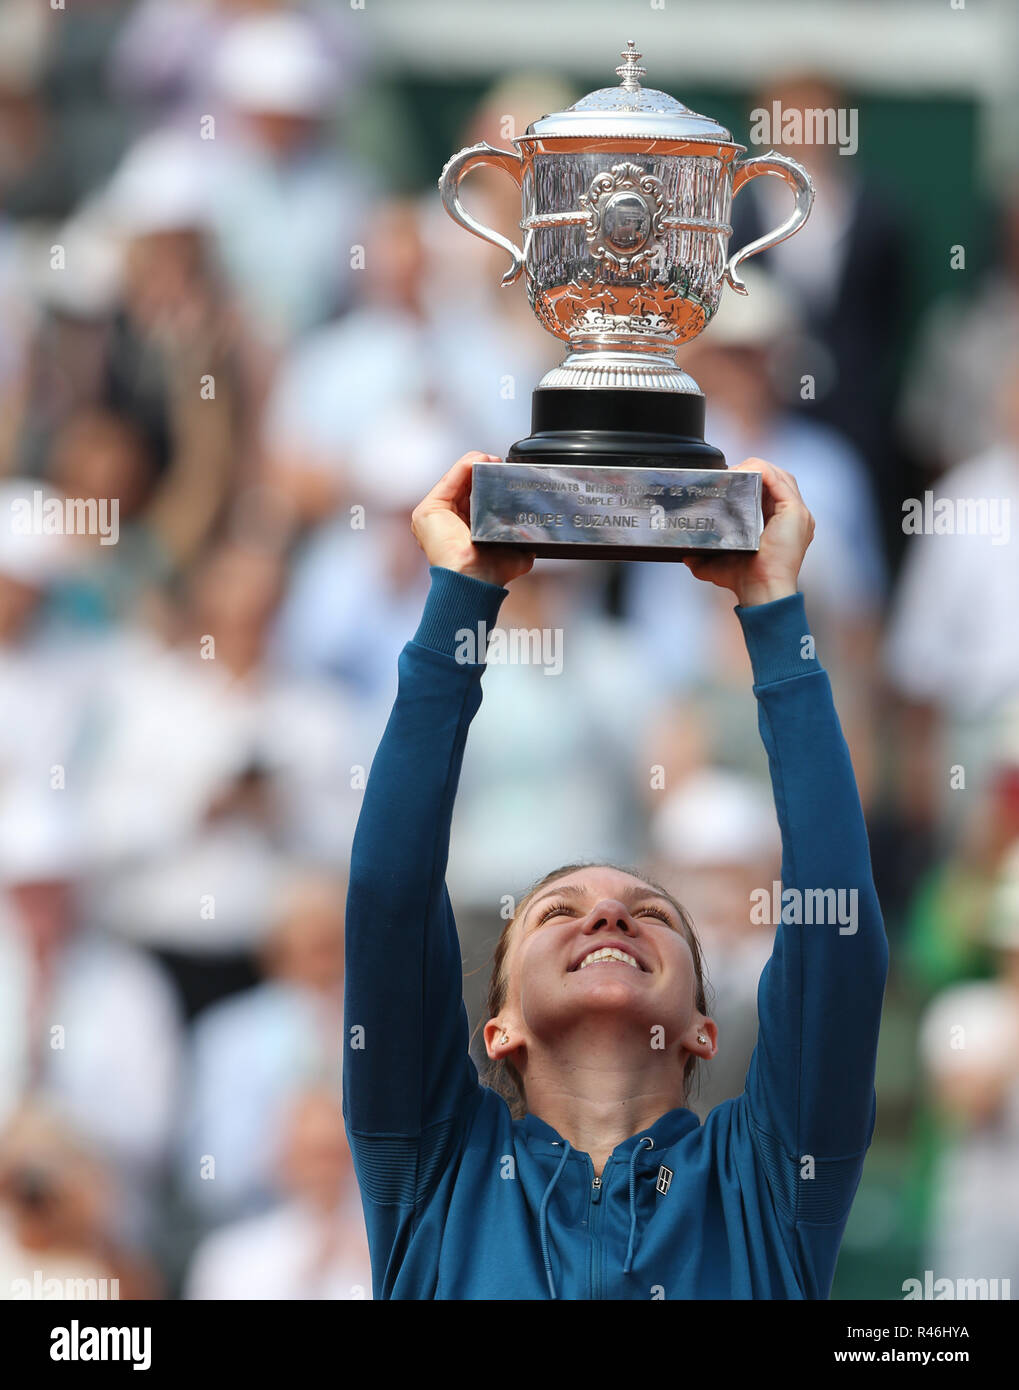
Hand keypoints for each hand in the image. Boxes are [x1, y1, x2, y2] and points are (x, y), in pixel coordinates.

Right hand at [411, 454, 534, 586]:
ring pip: (455, 481)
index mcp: (462, 531)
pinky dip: (463, 466)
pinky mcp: (428, 510)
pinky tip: (479, 459)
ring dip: (473, 465)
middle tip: (499, 463)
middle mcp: (445, 523)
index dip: (488, 485)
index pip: (474, 500)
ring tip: (491, 459)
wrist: (476, 579)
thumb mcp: (513, 550)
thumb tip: (537, 536)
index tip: (504, 474)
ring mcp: (434, 516)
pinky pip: (448, 481)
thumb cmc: (491, 572)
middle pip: (463, 487)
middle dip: (481, 472)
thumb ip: (521, 539)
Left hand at [682, 458, 814, 605]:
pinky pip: (779, 480)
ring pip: (780, 475)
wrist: (760, 592)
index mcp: (782, 525)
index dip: (750, 481)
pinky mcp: (795, 512)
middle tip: (728, 474)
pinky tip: (745, 471)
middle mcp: (794, 517)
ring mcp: (798, 514)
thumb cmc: (745, 581)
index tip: (728, 482)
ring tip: (735, 471)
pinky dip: (761, 471)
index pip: (771, 491)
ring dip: (756, 468)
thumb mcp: (720, 565)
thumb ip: (704, 558)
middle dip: (752, 471)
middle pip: (777, 479)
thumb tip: (686, 555)